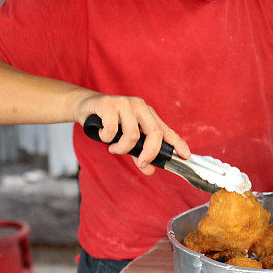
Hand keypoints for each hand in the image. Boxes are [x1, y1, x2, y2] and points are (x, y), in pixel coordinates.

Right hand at [73, 92, 189, 174]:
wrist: (86, 106)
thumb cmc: (108, 122)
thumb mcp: (126, 138)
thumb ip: (139, 153)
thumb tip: (150, 170)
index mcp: (147, 114)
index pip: (166, 130)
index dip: (178, 143)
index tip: (186, 155)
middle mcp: (140, 106)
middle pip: (155, 133)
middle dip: (149, 153)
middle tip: (141, 162)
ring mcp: (125, 103)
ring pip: (133, 135)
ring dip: (121, 148)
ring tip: (113, 147)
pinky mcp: (109, 103)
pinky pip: (112, 130)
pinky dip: (106, 137)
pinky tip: (101, 133)